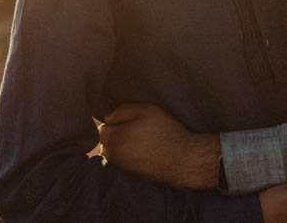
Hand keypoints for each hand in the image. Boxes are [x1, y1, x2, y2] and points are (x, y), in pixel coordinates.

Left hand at [99, 103, 219, 188]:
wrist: (184, 160)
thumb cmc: (166, 132)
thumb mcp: (146, 110)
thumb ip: (122, 111)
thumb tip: (108, 118)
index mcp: (114, 138)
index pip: (103, 129)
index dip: (115, 122)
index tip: (129, 121)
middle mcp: (114, 156)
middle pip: (106, 143)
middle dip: (115, 136)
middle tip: (135, 130)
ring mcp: (122, 168)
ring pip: (114, 154)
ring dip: (122, 147)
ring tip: (140, 142)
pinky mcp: (132, 176)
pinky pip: (124, 164)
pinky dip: (130, 158)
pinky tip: (144, 153)